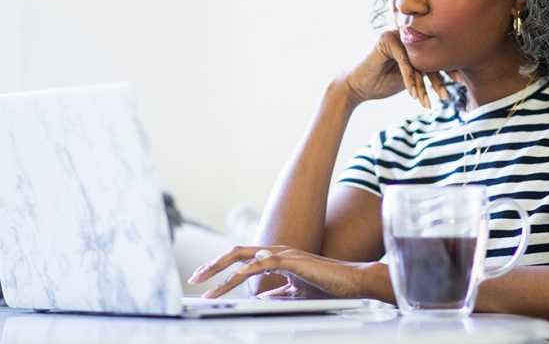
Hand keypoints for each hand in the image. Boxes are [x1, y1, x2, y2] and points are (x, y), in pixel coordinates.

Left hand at [188, 245, 372, 299]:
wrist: (353, 282)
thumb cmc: (328, 286)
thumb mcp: (296, 293)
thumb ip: (277, 293)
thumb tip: (259, 298)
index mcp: (277, 257)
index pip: (242, 259)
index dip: (221, 268)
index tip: (204, 280)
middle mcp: (277, 251)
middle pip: (236, 253)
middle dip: (212, 266)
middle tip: (194, 279)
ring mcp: (284, 254)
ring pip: (244, 258)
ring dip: (221, 273)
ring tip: (206, 287)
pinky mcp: (292, 261)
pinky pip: (262, 264)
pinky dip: (244, 272)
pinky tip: (232, 280)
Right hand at [339, 29, 457, 109]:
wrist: (355, 87)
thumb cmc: (380, 84)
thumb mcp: (409, 79)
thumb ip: (424, 73)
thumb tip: (451, 76)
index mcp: (412, 42)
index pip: (434, 54)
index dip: (447, 69)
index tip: (460, 83)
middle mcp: (406, 35)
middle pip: (429, 55)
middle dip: (439, 79)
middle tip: (446, 96)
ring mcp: (396, 34)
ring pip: (417, 60)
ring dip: (422, 85)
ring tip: (427, 103)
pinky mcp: (386, 40)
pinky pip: (404, 61)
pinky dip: (409, 79)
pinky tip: (412, 95)